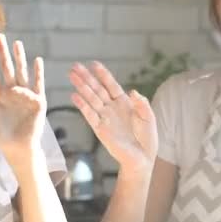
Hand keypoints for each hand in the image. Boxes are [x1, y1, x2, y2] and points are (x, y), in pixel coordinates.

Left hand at [0, 34, 46, 163]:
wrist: (18, 148)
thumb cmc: (1, 135)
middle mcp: (12, 92)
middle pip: (7, 69)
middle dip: (3, 54)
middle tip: (0, 38)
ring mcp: (25, 95)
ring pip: (22, 72)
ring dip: (20, 58)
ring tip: (17, 44)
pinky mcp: (37, 101)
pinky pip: (38, 84)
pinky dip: (38, 73)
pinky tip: (37, 60)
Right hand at [69, 61, 157, 175]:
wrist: (142, 158)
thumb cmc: (147, 137)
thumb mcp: (148, 117)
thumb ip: (142, 104)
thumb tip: (133, 92)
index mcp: (124, 102)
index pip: (111, 85)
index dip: (103, 75)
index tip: (94, 64)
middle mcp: (112, 108)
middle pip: (97, 89)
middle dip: (87, 77)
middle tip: (75, 66)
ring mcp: (105, 118)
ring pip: (91, 99)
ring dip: (81, 87)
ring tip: (71, 76)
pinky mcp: (100, 129)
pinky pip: (89, 115)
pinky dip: (82, 106)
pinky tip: (74, 96)